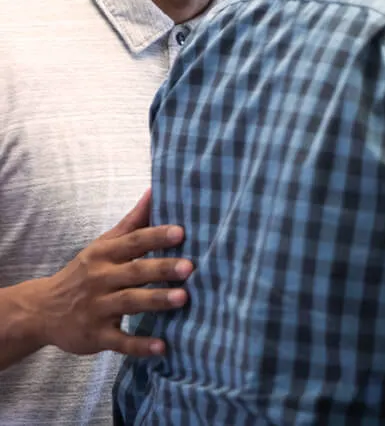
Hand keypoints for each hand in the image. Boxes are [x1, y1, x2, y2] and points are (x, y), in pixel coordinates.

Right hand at [34, 189, 191, 356]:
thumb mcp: (103, 244)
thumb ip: (132, 221)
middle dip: (162, 269)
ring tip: (183, 299)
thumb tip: (154, 191)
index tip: (181, 232)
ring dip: (156, 301)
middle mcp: (100, 279)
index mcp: (104, 254)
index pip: (133, 242)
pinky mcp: (96, 336)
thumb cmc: (84, 272)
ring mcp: (98, 309)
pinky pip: (120, 341)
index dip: (156, 236)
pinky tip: (162, 347)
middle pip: (134, 272)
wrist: (42, 310)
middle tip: (189, 267)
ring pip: (130, 303)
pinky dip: (140, 345)